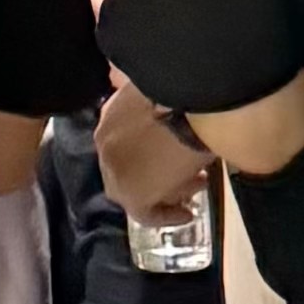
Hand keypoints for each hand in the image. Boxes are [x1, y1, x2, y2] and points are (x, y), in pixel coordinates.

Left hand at [95, 78, 214, 227]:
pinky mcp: (131, 194)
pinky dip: (165, 216)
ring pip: (136, 188)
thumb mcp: (161, 88)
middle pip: (128, 166)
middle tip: (189, 173)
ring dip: (166, 189)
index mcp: (111, 114)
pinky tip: (185, 214)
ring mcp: (114, 169)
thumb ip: (149, 95)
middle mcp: (105, 142)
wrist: (192, 99)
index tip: (172, 151)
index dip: (149, 149)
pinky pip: (145, 213)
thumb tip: (150, 93)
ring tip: (198, 185)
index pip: (124, 139)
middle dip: (156, 172)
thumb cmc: (184, 87)